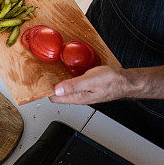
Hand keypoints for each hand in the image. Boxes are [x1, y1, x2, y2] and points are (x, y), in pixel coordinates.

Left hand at [49, 65, 163, 104]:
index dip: (44, 89)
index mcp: (77, 98)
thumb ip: (73, 85)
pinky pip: (71, 80)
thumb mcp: (90, 81)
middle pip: (57, 92)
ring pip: (63, 86)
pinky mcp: (85, 85)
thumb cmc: (111, 81)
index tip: (36, 80)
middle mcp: (77, 96)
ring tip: (48, 68)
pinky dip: (65, 74)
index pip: (53, 97)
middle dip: (47, 83)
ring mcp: (81, 91)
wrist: (127, 81)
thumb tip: (56, 90)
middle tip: (39, 71)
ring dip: (56, 78)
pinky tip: (64, 66)